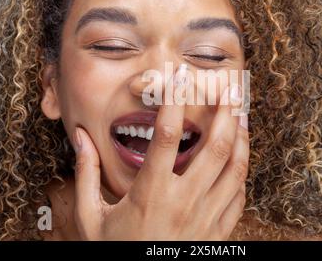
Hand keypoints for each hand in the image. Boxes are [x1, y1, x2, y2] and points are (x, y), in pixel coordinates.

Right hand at [72, 70, 249, 239]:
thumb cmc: (115, 252)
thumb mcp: (91, 217)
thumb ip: (86, 174)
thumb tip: (79, 137)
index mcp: (151, 193)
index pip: (168, 136)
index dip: (174, 102)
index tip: (177, 78)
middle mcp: (184, 201)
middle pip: (213, 147)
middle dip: (225, 112)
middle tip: (230, 87)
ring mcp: (205, 217)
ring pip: (233, 168)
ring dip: (240, 137)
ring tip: (242, 112)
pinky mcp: (217, 232)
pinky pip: (238, 195)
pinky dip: (242, 171)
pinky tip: (241, 155)